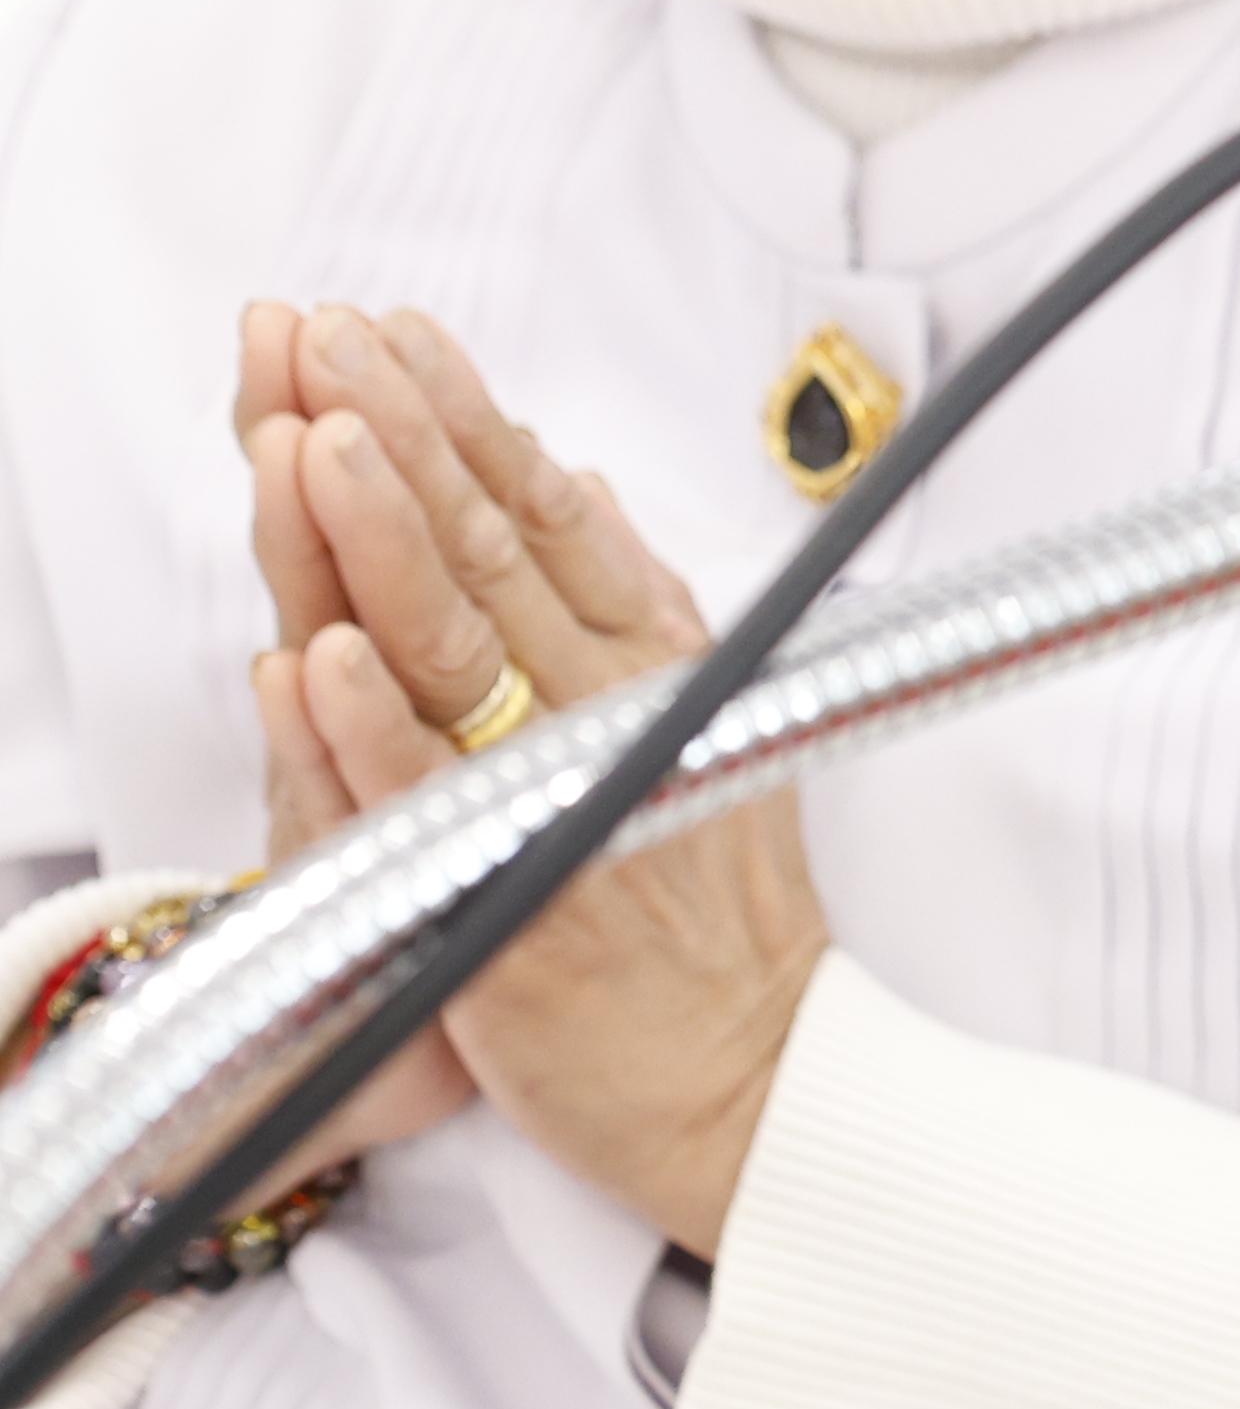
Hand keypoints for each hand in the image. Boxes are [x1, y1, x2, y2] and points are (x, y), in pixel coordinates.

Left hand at [240, 301, 827, 1251]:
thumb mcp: (710, 721)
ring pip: (456, 644)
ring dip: (383, 535)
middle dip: (403, 433)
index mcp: (654, 659)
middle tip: (330, 338)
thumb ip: (642, 605)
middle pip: (492, 547)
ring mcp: (562, 795)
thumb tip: (584, 488)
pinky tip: (318, 653)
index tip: (390, 332)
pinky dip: (371, 725)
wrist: (751, 1077)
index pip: (546, 507)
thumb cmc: (719, 917)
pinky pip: (426, 798)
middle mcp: (614, 706)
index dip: (459, 415)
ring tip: (320, 437)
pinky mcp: (507, 893)